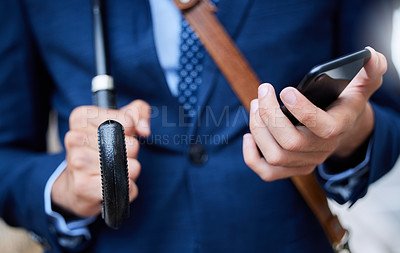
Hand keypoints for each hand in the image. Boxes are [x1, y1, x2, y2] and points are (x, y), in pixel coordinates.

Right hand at [51, 100, 150, 216]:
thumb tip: (144, 129)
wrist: (77, 187)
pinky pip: (126, 186)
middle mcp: (75, 137)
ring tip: (111, 172)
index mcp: (82, 117)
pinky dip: (128, 188)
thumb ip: (139, 112)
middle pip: (131, 145)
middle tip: (112, 158)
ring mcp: (77, 161)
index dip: (130, 133)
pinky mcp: (84, 185)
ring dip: (129, 173)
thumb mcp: (121, 122)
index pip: (128, 122)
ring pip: (131, 167)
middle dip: (130, 154)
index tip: (116, 138)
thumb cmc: (102, 151)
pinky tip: (113, 186)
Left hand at [243, 47, 386, 180]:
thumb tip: (369, 55)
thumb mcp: (360, 87)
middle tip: (263, 92)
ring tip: (256, 104)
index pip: (323, 128)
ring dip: (258, 129)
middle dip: (270, 115)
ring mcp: (306, 162)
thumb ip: (369, 72)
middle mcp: (322, 150)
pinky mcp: (291, 168)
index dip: (302, 110)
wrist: (340, 128)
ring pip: (275, 156)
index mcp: (338, 128)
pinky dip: (252, 157)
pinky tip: (248, 136)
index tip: (285, 90)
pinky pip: (268, 173)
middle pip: (290, 143)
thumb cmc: (344, 103)